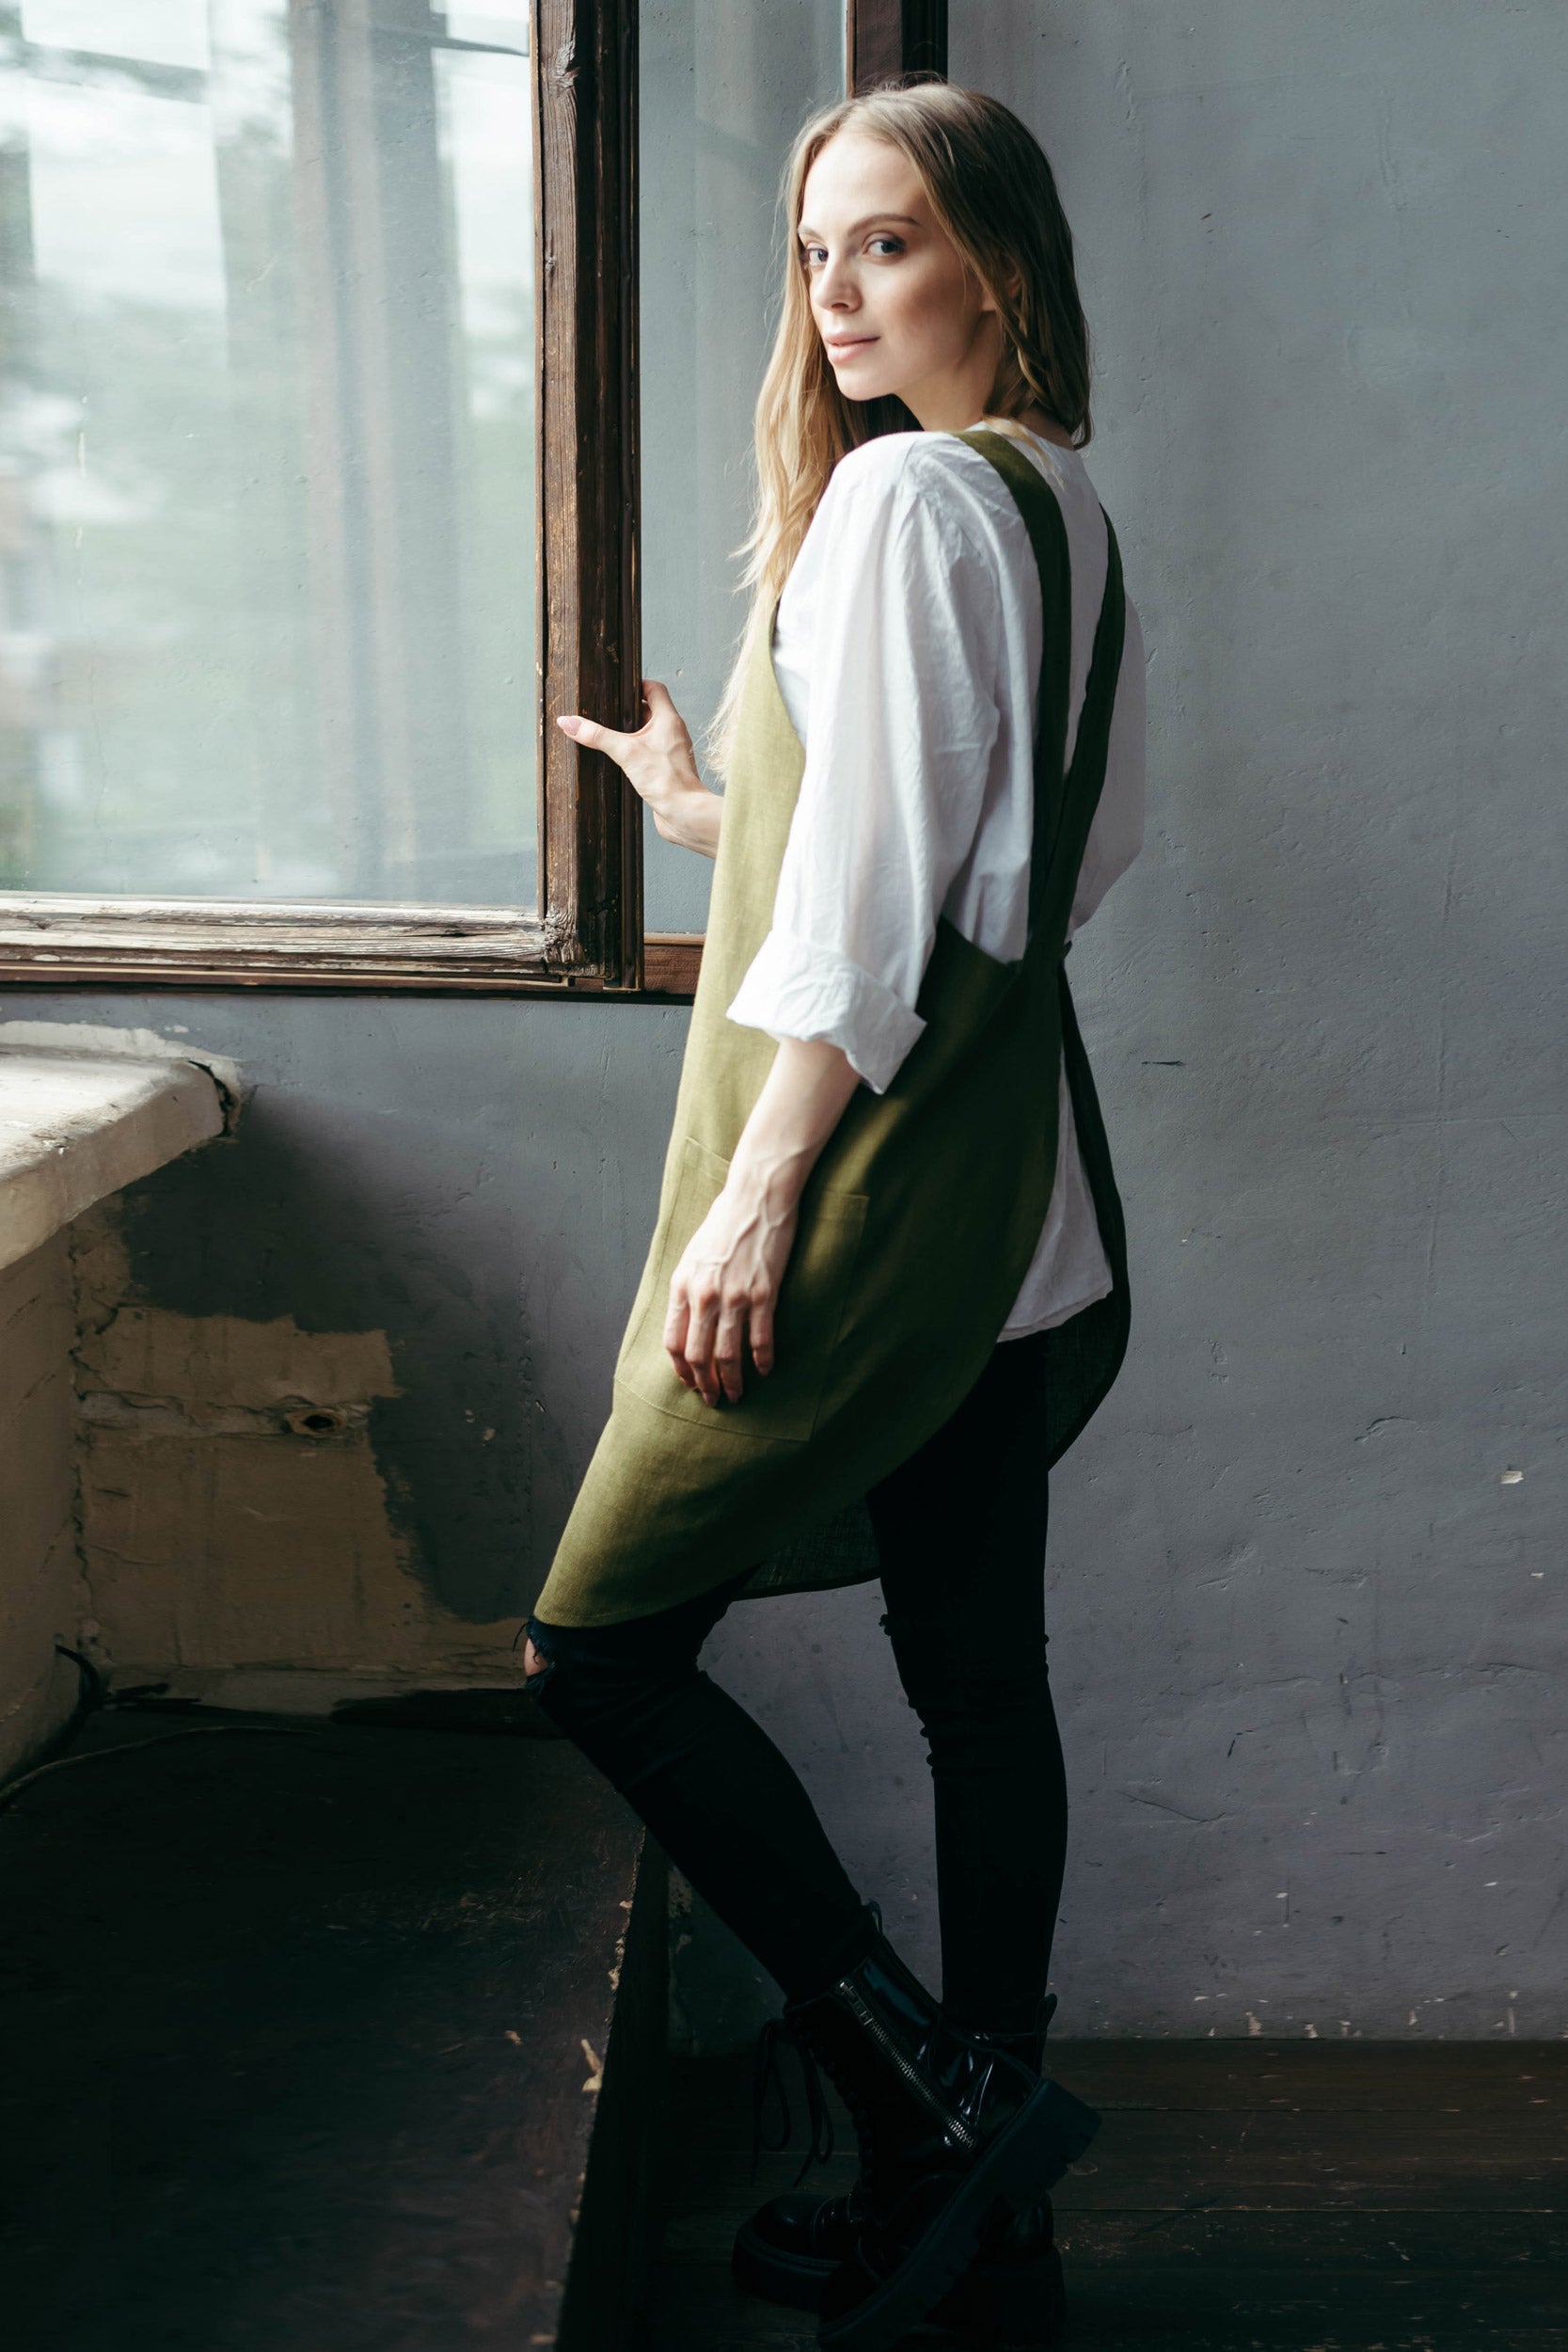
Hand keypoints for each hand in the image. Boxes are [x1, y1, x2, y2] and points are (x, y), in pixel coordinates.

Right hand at [557, 680, 720, 856]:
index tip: (616, 688)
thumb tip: (569, 722)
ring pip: (648, 733)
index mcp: (668, 719)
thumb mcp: (625, 752)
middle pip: (649, 710)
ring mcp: (670, 751)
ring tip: (608, 734)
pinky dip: (635, 751)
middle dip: (627, 711)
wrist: (684, 814)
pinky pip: (649, 752)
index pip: (654, 689)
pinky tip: (620, 759)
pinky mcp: (666, 769)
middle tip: (605, 712)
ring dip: (630, 732)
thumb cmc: (666, 781)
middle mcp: (672, 732)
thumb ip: (597, 735)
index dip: (636, 685)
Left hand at [664, 1169, 798, 1405]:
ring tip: (737, 1394)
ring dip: (732, 1381)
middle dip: (705, 1384)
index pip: (673, 1341)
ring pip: (727, 1354)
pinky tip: (766, 1370)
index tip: (690, 1382)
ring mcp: (734, 1296)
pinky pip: (760, 1338)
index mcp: (682, 1285)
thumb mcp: (693, 1254)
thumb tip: (688, 1318)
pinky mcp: (763, 1293)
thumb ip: (689, 1287)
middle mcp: (704, 1295)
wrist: (756, 1197)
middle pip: (698, 1355)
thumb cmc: (725, 1221)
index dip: (681, 1369)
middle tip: (713, 1399)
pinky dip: (763, 1360)